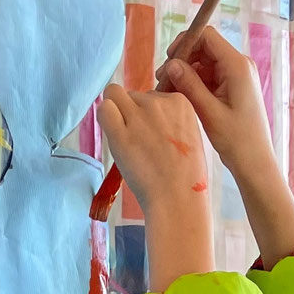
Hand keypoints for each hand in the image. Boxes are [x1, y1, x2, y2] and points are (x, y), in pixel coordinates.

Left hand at [98, 85, 209, 213]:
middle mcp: (158, 103)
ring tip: (128, 142)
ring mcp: (139, 116)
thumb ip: (171, 120)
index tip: (153, 135)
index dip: (148, 115)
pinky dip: (105, 118)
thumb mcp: (189, 135)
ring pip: (115, 96)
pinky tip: (113, 134)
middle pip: (133, 95)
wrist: (178, 198)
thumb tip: (149, 116)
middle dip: (132, 113)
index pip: (152, 95)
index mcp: (179, 102)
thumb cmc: (186, 176)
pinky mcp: (121, 133)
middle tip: (139, 142)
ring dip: (117, 114)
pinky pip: (104, 109)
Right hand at [160, 26, 293, 269]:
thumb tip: (171, 64)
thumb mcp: (209, 112)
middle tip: (162, 80)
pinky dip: (195, 83)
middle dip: (183, 60)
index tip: (168, 59)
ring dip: (186, 73)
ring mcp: (237, 76)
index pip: (207, 37)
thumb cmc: (236, 140)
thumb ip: (189, 85)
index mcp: (237, 66)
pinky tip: (181, 96)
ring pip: (205, 63)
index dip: (185, 42)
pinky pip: (210, 77)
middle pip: (205, 49)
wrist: (255, 162)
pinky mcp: (233, 87)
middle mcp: (239, 65)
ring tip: (168, 91)